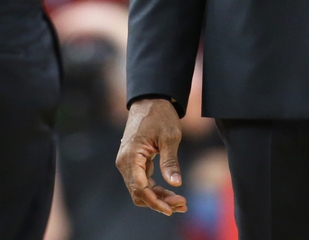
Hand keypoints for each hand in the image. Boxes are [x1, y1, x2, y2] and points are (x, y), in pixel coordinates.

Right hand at [116, 98, 187, 215]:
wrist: (151, 99)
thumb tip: (176, 184)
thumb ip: (170, 161)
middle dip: (160, 202)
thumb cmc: (160, 115)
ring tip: (180, 201)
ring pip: (141, 190)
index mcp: (131, 157)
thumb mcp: (169, 137)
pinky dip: (156, 189)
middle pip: (140, 193)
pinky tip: (171, 192)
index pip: (140, 189)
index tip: (172, 209)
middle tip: (182, 204)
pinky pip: (143, 181)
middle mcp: (125, 162)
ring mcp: (128, 163)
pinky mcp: (134, 162)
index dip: (156, 202)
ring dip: (159, 197)